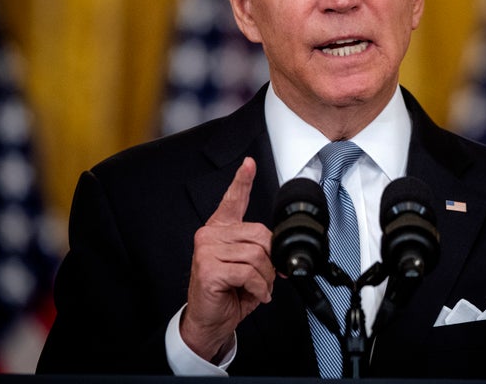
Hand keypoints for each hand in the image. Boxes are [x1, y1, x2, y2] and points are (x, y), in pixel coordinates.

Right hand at [181, 157, 274, 361]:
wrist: (209, 321)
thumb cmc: (227, 293)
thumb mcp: (247, 266)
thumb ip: (259, 250)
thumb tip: (279, 249)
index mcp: (220, 229)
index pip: (233, 199)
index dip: (242, 180)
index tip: (249, 163)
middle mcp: (210, 234)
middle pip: (259, 234)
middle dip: (271, 260)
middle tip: (266, 278)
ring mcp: (206, 249)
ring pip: (256, 255)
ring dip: (266, 278)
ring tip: (258, 288)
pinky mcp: (208, 268)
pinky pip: (248, 272)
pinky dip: (258, 287)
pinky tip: (253, 294)